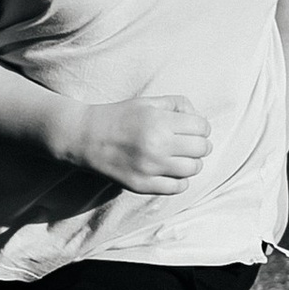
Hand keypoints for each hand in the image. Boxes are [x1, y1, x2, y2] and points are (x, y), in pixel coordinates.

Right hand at [65, 94, 212, 192]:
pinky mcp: (142, 184)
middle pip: (202, 148)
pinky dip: (181, 180)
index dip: (201, 127)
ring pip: (193, 169)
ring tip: (181, 158)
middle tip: (189, 143)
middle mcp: (157, 145)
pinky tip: (171, 171)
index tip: (193, 128)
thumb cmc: (119, 117)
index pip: (202, 127)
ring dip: (192, 162)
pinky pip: (178, 187)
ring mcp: (150, 167)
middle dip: (200, 144)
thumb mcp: (147, 102)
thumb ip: (176, 104)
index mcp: (159, 121)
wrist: (85, 137)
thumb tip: (199, 118)